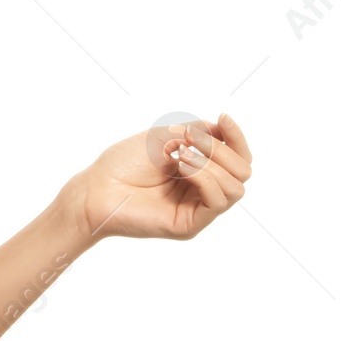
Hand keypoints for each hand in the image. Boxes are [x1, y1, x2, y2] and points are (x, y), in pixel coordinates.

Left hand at [65, 114, 251, 242]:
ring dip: (212, 163)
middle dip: (223, 149)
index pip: (237, 157)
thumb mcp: (163, 136)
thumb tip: (223, 130)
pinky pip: (218, 201)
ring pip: (235, 187)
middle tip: (190, 139)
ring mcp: (197, 209)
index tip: (223, 116)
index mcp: (199, 170)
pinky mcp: (190, 224)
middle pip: (243, 171)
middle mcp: (202, 191)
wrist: (97, 187)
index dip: (236, 137)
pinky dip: (205, 178)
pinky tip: (182, 167)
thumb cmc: (123, 162)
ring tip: (181, 155)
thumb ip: (197, 132)